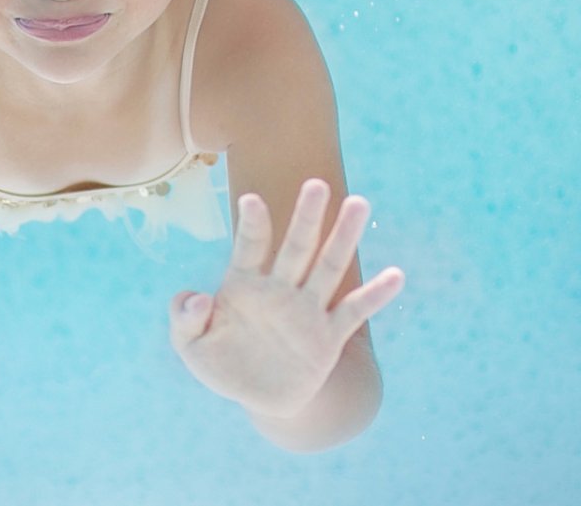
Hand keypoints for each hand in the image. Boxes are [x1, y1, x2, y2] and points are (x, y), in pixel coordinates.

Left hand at [167, 179, 404, 418]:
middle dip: (306, 217)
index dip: (252, 226)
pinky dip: (375, 295)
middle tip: (317, 184)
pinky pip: (354, 312)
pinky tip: (395, 276)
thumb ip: (184, 319)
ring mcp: (307, 309)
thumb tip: (197, 298)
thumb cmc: (222, 362)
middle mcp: (280, 289)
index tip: (251, 201)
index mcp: (244, 284)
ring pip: (328, 268)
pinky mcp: (328, 336)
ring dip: (343, 238)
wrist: (259, 396)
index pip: (249, 248)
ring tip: (358, 204)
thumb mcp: (191, 346)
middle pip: (296, 247)